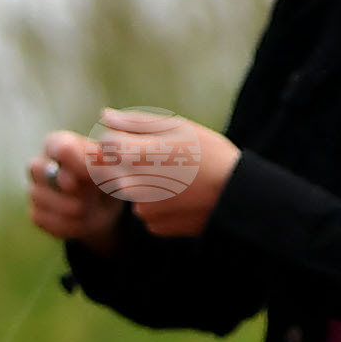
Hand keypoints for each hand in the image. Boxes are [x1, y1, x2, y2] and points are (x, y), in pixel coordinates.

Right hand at [25, 133, 128, 247]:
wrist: (105, 207)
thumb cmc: (107, 177)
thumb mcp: (111, 167)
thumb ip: (104, 161)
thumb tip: (98, 158)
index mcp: (57, 144)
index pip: (61, 147)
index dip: (80, 161)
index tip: (97, 174)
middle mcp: (40, 164)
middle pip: (38, 167)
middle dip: (63, 181)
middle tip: (83, 190)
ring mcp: (34, 190)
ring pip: (39, 195)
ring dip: (66, 205)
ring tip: (85, 208)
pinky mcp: (35, 214)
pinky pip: (42, 218)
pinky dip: (63, 222)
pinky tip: (79, 220)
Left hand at [87, 106, 241, 239]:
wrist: (236, 194)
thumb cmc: (208, 153)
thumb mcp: (176, 127)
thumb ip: (135, 123)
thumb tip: (104, 116)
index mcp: (133, 156)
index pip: (106, 143)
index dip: (122, 137)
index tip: (146, 139)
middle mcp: (130, 186)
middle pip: (114, 170)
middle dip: (131, 162)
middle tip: (164, 160)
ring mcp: (140, 209)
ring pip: (131, 191)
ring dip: (145, 183)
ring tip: (179, 177)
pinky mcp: (153, 225)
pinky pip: (147, 209)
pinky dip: (159, 203)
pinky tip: (182, 196)